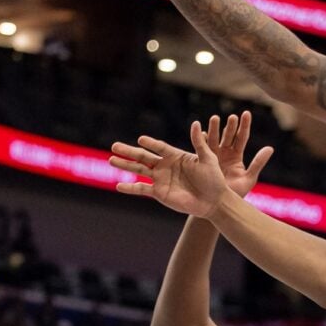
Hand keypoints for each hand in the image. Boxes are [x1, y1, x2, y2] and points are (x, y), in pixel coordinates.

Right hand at [108, 115, 271, 216]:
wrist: (214, 201)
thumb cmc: (214, 179)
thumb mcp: (208, 159)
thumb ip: (199, 143)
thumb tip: (195, 123)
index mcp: (176, 156)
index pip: (159, 147)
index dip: (150, 143)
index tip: (141, 139)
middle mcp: (165, 166)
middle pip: (143, 157)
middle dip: (129, 151)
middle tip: (114, 145)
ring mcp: (161, 179)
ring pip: (139, 171)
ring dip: (125, 165)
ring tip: (111, 160)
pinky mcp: (159, 193)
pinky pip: (142, 189)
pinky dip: (130, 188)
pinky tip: (118, 186)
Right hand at [203, 111, 273, 197]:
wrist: (218, 205)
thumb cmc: (236, 194)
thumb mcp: (249, 178)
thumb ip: (258, 163)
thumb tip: (270, 148)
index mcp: (237, 157)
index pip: (242, 137)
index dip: (244, 126)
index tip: (246, 113)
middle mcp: (225, 154)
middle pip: (228, 136)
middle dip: (230, 126)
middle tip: (232, 116)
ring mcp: (213, 157)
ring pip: (215, 139)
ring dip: (215, 129)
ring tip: (215, 118)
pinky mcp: (203, 161)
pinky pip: (201, 148)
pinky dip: (201, 140)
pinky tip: (202, 133)